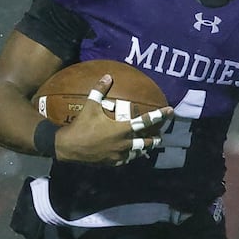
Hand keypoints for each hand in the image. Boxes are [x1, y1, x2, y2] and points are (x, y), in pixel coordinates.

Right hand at [54, 74, 172, 165]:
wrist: (68, 148)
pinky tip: (131, 154)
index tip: (170, 111)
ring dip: (145, 148)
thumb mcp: (90, 105)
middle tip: (160, 135)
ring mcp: (119, 155)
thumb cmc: (80, 126)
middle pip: (147, 142)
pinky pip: (127, 159)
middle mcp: (124, 143)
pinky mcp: (113, 163)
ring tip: (149, 145)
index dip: (159, 115)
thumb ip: (100, 90)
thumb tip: (108, 76)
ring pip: (139, 152)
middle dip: (155, 138)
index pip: (146, 121)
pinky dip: (131, 155)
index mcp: (122, 129)